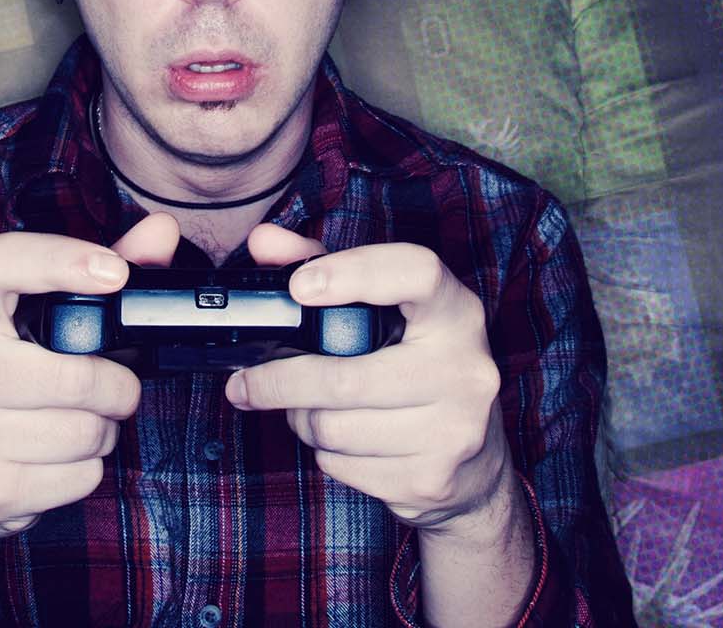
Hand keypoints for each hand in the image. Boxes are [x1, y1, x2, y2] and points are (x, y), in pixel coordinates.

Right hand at [0, 212, 179, 543]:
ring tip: (78, 422)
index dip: (61, 259)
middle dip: (117, 387)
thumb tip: (162, 231)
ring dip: (102, 430)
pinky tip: (58, 458)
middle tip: (112, 388)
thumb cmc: (4, 383)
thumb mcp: (36, 322)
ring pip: (86, 432)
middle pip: (76, 376)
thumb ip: (100, 272)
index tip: (115, 272)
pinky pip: (81, 476)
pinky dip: (87, 470)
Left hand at [226, 224, 511, 534]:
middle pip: (346, 376)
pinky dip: (325, 453)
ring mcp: (453, 429)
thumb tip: (264, 242)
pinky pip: (342, 465)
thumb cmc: (418, 367)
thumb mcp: (386, 310)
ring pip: (335, 427)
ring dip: (301, 420)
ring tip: (305, 410)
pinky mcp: (430, 479)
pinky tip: (340, 440)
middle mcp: (465, 368)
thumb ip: (322, 265)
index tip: (299, 286)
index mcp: (456, 313)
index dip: (354, 274)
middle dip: (281, 381)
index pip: (416, 274)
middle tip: (246, 382)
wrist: (476, 462)